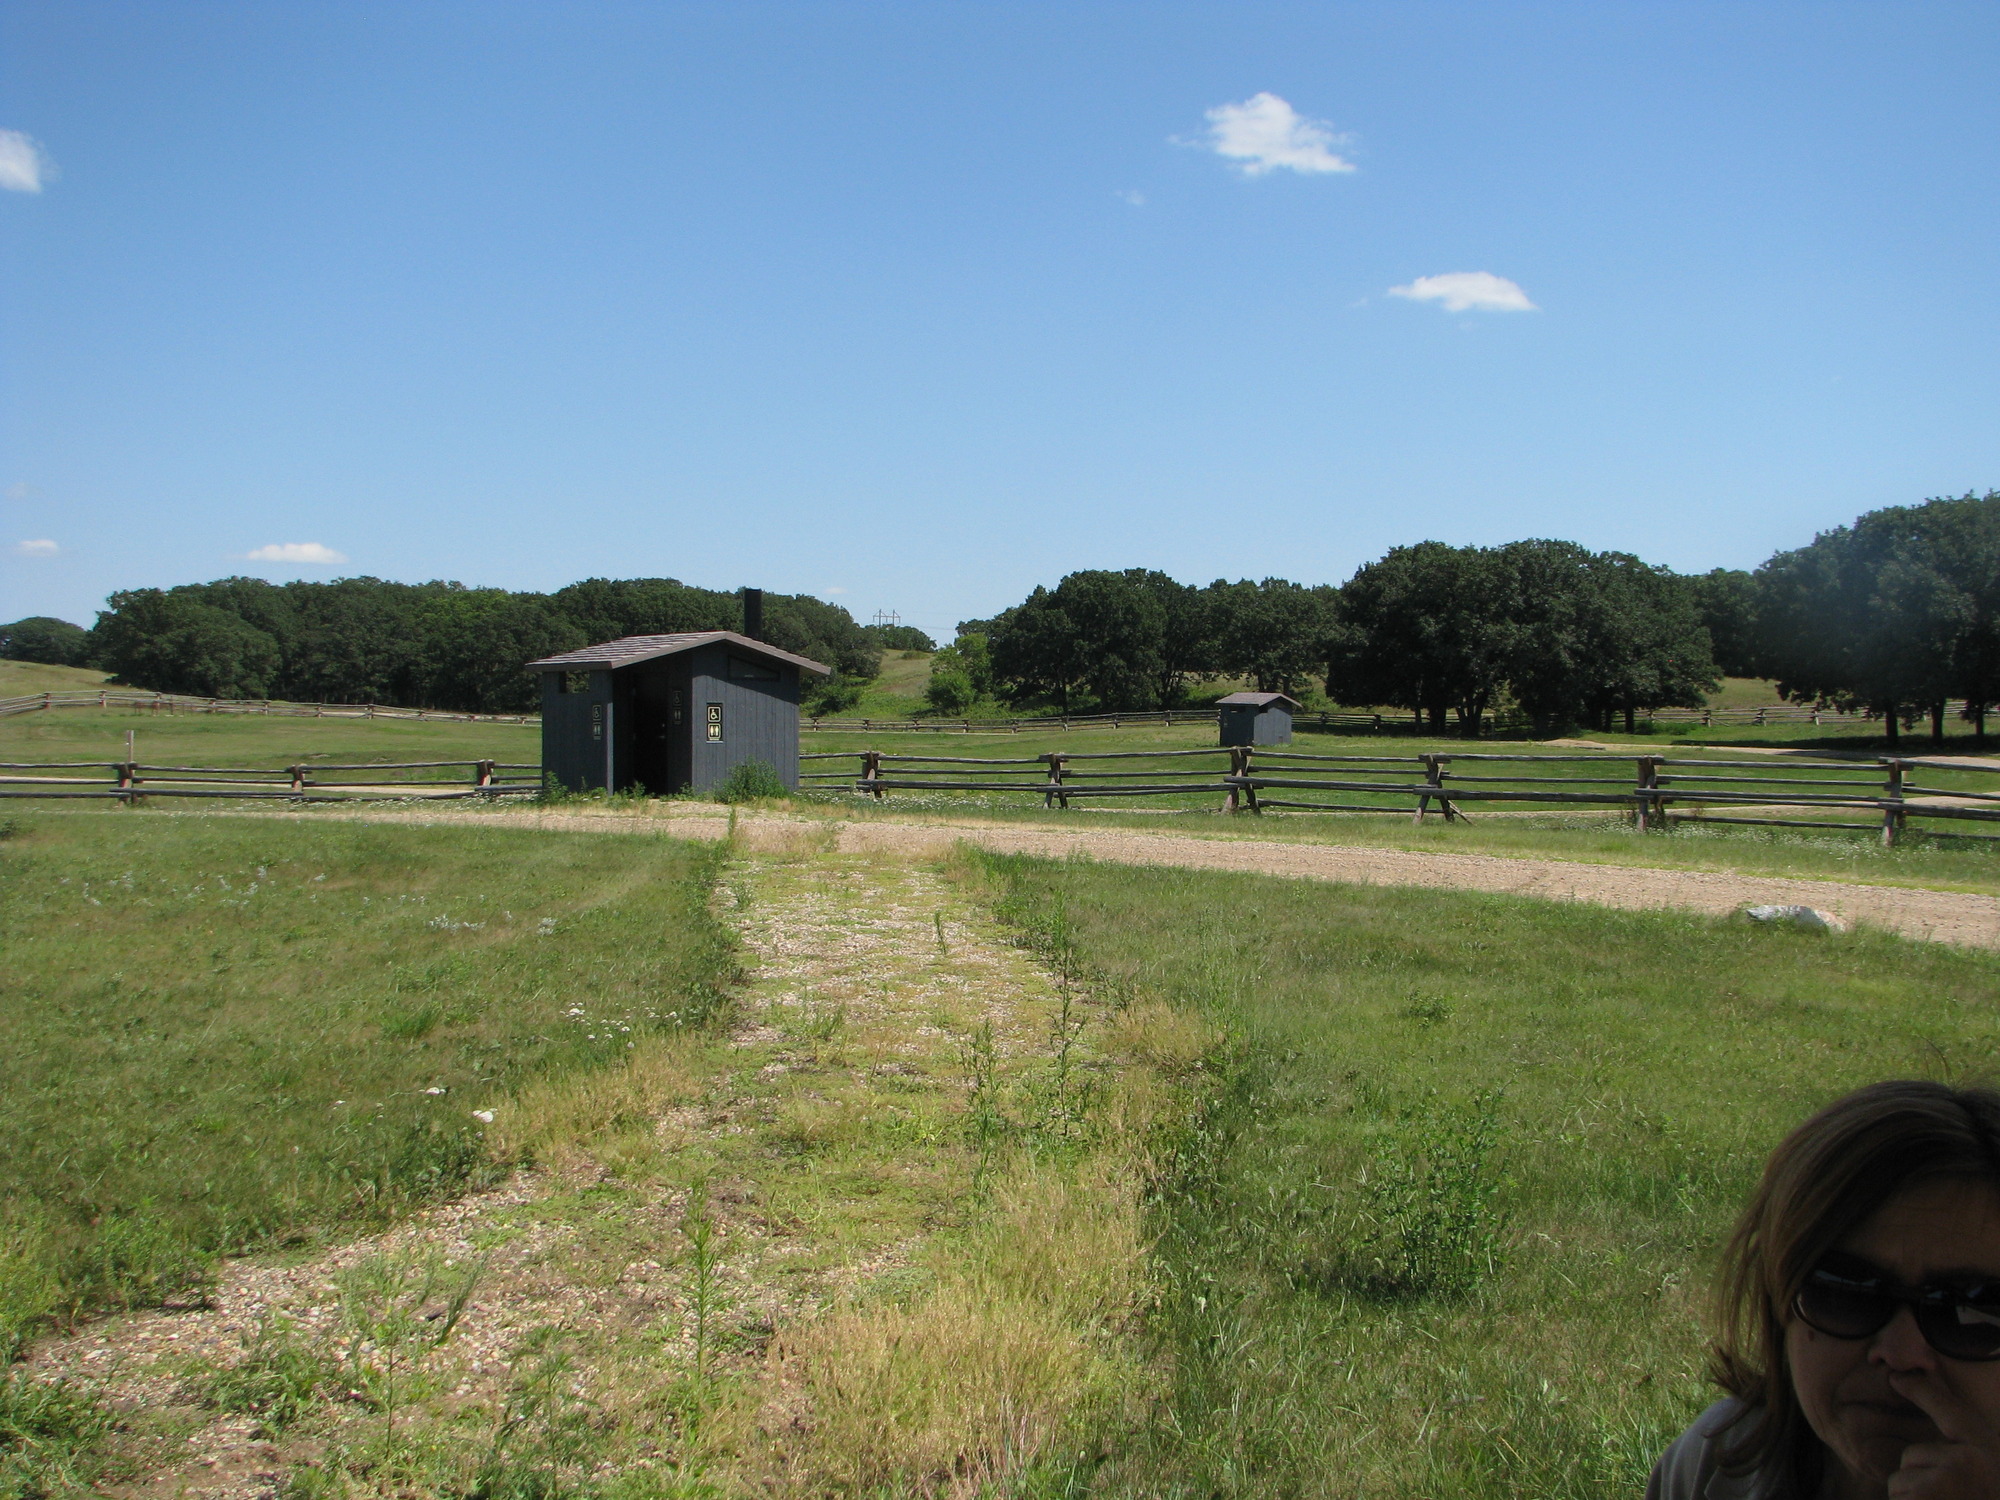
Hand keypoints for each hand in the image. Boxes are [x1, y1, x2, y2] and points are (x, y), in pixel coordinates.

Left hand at [1887, 1372, 1999, 1497]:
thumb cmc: (1990, 1492)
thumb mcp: (1985, 1468)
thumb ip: (1964, 1453)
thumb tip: (1922, 1430)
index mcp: (1985, 1451)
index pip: (1949, 1411)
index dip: (1922, 1390)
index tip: (1896, 1376)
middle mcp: (1965, 1463)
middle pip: (1911, 1458)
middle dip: (1920, 1480)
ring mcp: (1943, 1486)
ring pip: (1899, 1484)